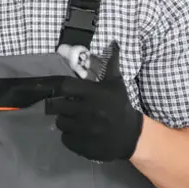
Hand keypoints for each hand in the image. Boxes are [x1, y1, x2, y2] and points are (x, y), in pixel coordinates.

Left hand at [45, 42, 143, 161]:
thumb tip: (113, 42)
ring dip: (64, 121)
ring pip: (60, 123)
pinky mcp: (83, 146)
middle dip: (58, 106)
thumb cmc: (120, 106)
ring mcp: (85, 131)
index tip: (60, 91)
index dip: (59, 89)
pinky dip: (68, 136)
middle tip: (64, 106)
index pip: (64, 87)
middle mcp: (88, 112)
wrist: (131, 136)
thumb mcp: (116, 84)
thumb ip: (111, 64)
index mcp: (94, 94)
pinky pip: (65, 139)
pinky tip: (78, 132)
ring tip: (73, 119)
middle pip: (57, 107)